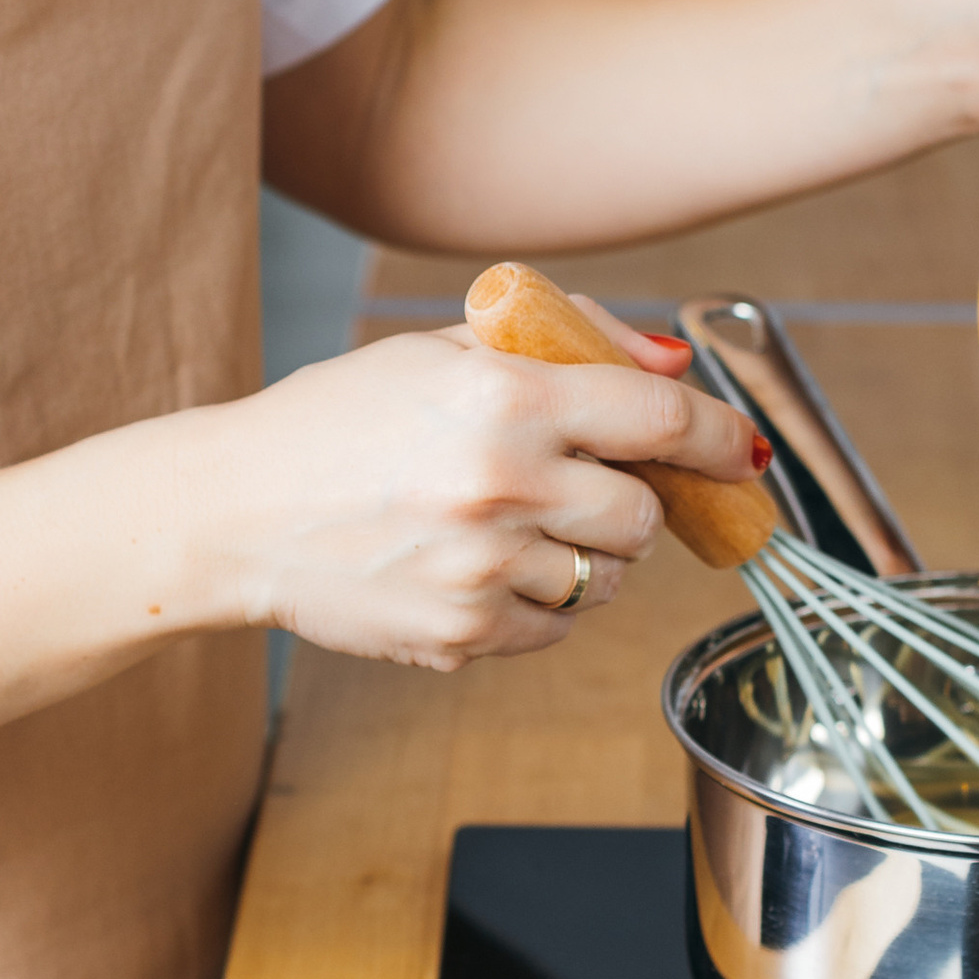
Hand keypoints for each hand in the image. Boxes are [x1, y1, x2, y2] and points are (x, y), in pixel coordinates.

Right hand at [184, 315, 760, 669]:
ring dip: (587, 554)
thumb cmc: (339, 420)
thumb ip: (569, 342)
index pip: (661, 420)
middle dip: (634, 499)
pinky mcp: (462, 636)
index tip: (742, 452)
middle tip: (587, 483)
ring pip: (607, 580)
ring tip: (518, 523)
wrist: (236, 509)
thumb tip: (675, 370)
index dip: (719, 438)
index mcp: (503, 399)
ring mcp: (482, 570)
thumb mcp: (444, 348)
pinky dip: (538, 601)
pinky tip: (481, 564)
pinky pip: (554, 629)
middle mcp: (501, 486)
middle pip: (644, 513)